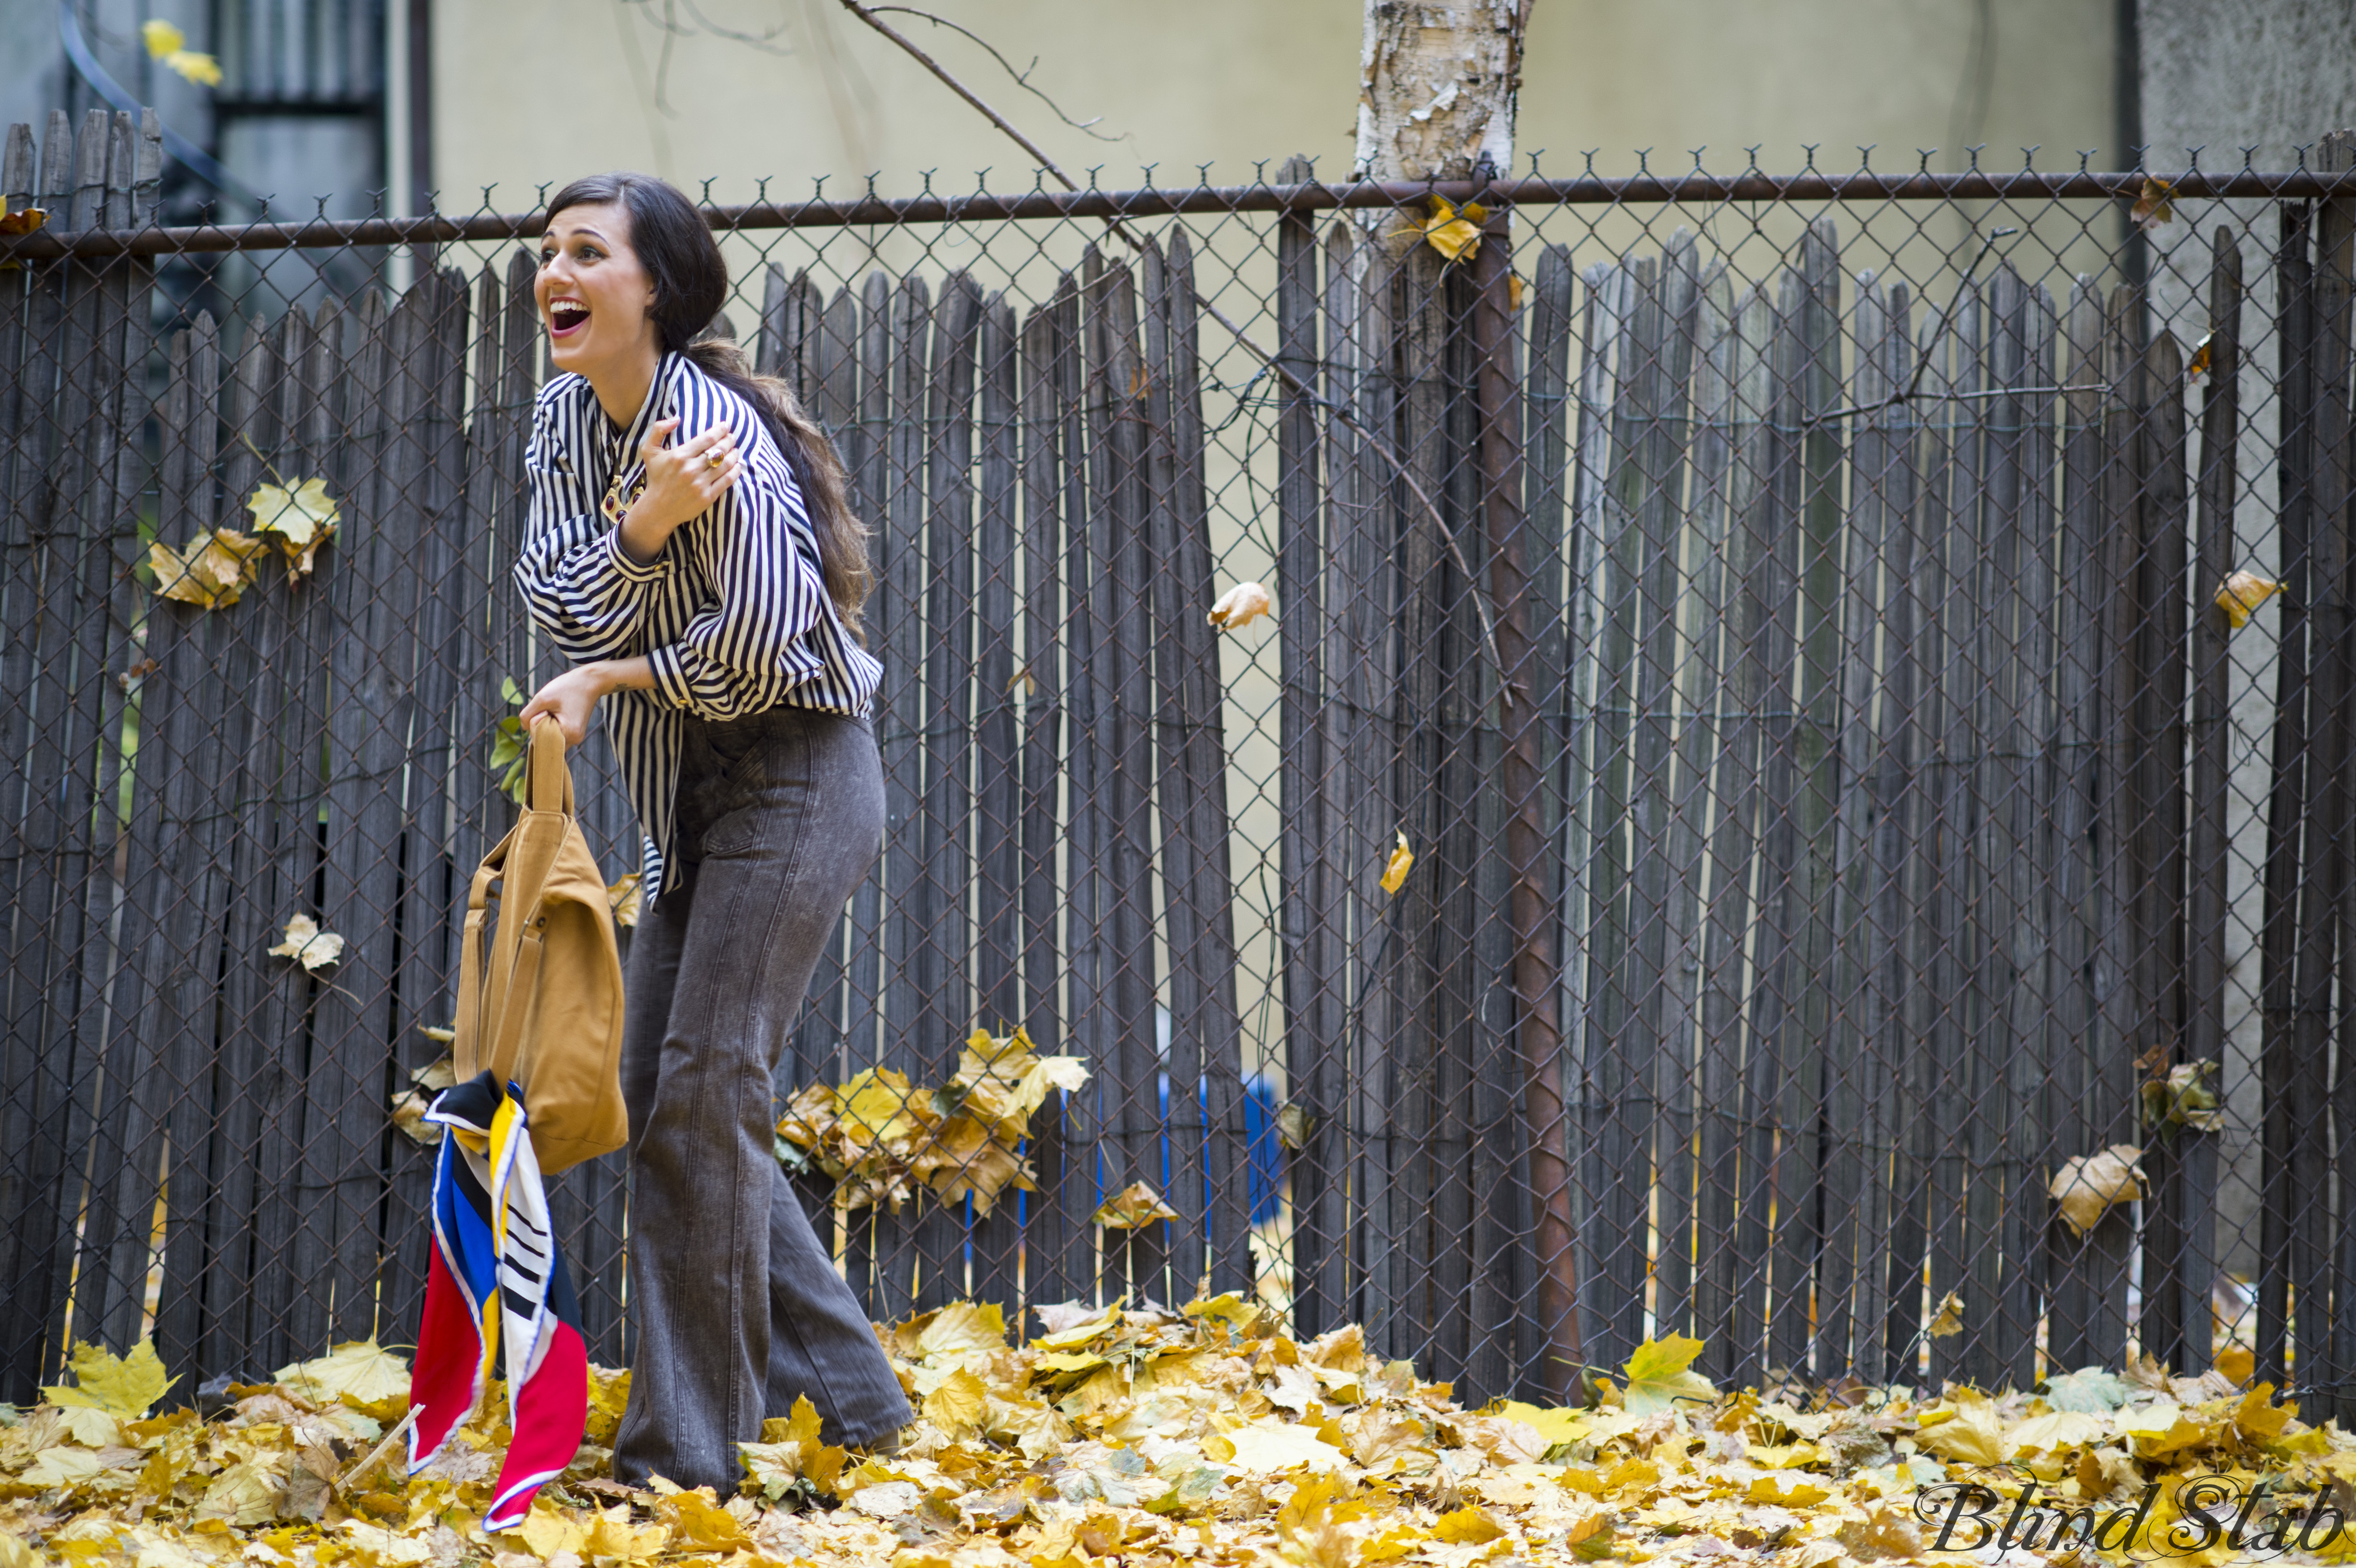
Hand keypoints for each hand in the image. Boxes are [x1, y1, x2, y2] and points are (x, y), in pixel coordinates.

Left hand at [519, 664, 611, 748]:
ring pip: (550, 738)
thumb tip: (525, 728)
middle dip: (540, 725)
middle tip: (550, 709)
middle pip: (545, 741)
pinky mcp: (575, 733)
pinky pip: (556, 734)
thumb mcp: (541, 698)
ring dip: (546, 725)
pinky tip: (558, 713)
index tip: (546, 708)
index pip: (539, 738)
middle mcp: (574, 740)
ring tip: (555, 711)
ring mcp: (576, 738)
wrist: (589, 681)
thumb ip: (527, 715)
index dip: (535, 722)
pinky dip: (552, 725)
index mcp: (569, 733)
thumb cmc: (567, 687)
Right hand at [619, 416, 740, 560]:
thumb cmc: (656, 477)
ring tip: (736, 450)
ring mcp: (700, 484)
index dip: (720, 430)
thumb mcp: (649, 451)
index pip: (707, 439)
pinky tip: (737, 466)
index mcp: (679, 456)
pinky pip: (726, 481)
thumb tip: (677, 418)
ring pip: (725, 464)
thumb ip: (658, 430)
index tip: (726, 426)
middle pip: (719, 450)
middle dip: (729, 441)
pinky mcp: (707, 497)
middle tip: (732, 437)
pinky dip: (735, 472)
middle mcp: (691, 469)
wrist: (657, 508)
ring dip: (734, 455)